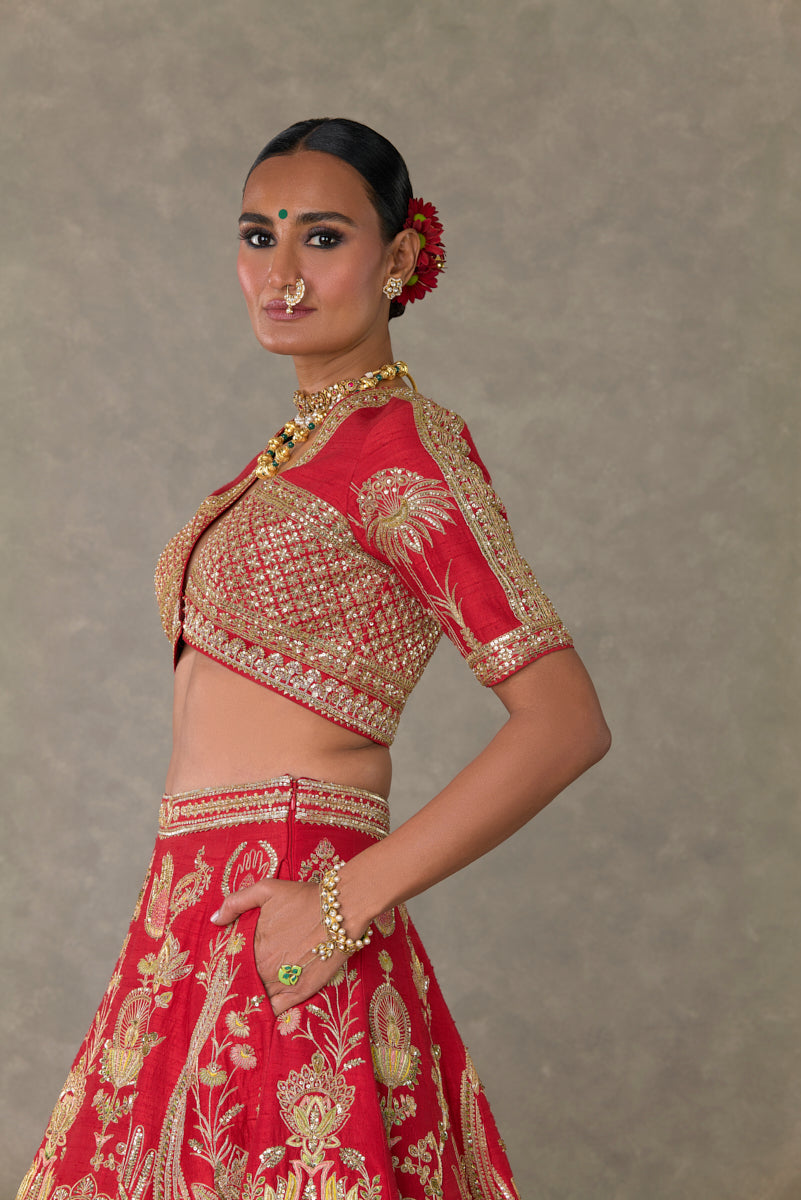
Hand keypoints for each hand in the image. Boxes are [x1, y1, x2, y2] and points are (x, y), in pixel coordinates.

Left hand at [210, 878, 347, 1014]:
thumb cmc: (303, 898)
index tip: (226, 969)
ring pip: (258, 997)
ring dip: (253, 997)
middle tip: (236, 985)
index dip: (229, 966)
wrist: (341, 910)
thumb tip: (215, 921)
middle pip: (243, 981)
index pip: (231, 964)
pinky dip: (270, 1011)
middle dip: (240, 982)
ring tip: (248, 1001)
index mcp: (252, 946)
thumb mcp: (267, 889)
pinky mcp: (300, 992)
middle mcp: (263, 967)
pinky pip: (277, 1010)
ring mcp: (282, 982)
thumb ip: (237, 902)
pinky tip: (267, 1007)